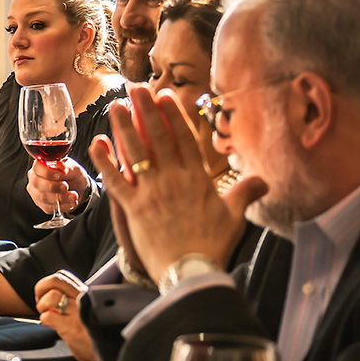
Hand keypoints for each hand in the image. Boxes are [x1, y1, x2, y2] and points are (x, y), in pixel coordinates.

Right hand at [27, 157, 91, 215]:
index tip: (60, 175)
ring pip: (43, 197)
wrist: (78, 188)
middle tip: (66, 186)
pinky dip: (63, 206)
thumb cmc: (73, 175)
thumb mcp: (74, 168)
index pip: (37, 167)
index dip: (47, 172)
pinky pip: (49, 207)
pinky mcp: (42, 205)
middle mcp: (35, 179)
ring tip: (73, 196)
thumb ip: (67, 167)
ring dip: (61, 197)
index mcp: (41, 166)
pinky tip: (71, 202)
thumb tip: (60, 166)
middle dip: (54, 186)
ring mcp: (36, 193)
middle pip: (37, 183)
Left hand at [34, 270, 94, 360]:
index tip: (45, 295)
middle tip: (42, 303)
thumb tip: (49, 295)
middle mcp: (83, 299)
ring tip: (49, 317)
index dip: (47, 284)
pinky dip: (45, 320)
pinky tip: (53, 327)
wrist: (110, 353)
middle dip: (41, 289)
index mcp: (85, 293)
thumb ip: (73, 300)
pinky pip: (49, 316)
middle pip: (55, 280)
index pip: (62, 276)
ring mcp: (78, 313)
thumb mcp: (88, 310)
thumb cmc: (95, 334)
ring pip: (51, 297)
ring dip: (42, 307)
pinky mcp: (72, 328)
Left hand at [88, 88, 255, 281]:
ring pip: (135, 152)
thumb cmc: (213, 245)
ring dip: (123, 127)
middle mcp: (174, 180)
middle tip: (135, 89)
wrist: (191, 271)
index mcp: (198, 179)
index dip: (174, 116)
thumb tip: (264, 180)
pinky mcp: (132, 207)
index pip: (185, 139)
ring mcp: (151, 192)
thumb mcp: (234, 217)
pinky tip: (96, 143)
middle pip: (158, 138)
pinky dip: (104, 160)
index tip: (166, 97)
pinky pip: (114, 179)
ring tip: (115, 105)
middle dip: (146, 110)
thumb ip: (245, 194)